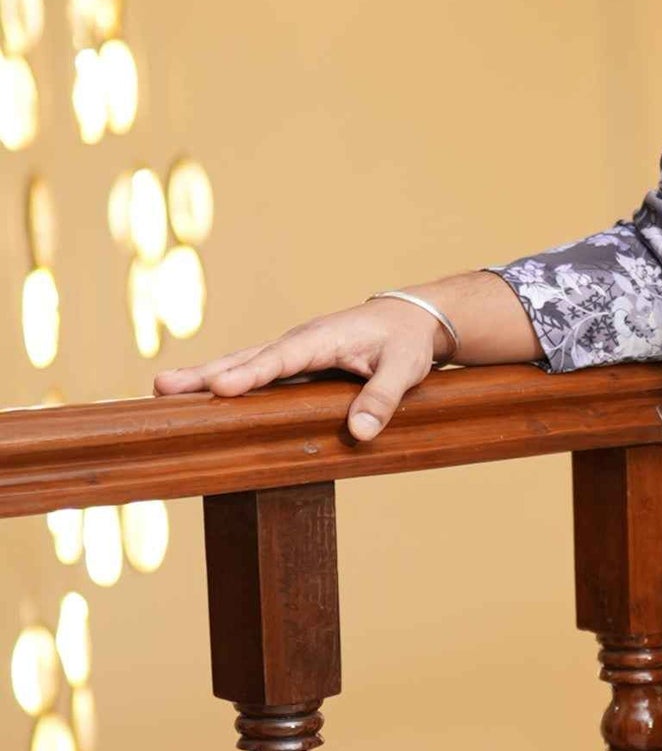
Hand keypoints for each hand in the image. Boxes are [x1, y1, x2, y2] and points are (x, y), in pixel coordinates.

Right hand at [154, 298, 440, 441]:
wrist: (411, 318)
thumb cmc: (407, 341)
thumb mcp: (404, 369)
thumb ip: (382, 399)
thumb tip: (359, 432)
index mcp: (322, 339)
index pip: (281, 359)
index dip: (251, 375)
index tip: (221, 389)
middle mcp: (299, 341)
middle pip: (245, 359)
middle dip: (204, 374)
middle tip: (162, 387)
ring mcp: (292, 351)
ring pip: (241, 363)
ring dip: (203, 377)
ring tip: (163, 390)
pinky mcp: (292, 362)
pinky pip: (252, 371)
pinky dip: (223, 380)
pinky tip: (199, 395)